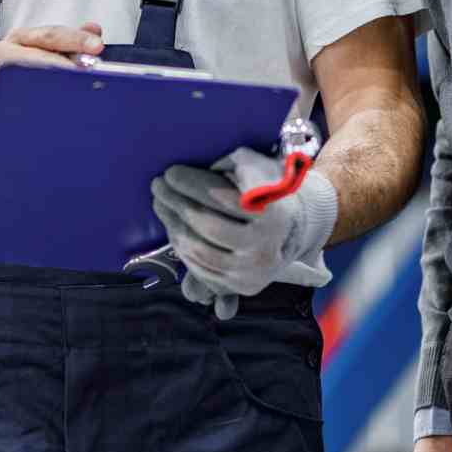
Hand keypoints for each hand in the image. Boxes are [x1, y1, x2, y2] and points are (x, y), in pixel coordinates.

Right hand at [0, 22, 102, 148]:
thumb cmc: (2, 80)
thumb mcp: (30, 54)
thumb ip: (63, 44)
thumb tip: (94, 28)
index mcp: (13, 43)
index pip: (47, 36)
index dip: (74, 39)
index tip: (97, 46)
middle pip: (30, 59)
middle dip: (60, 68)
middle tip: (86, 78)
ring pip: (12, 89)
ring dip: (40, 98)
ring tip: (68, 105)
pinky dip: (19, 127)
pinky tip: (41, 131)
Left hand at [152, 146, 333, 314]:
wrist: (294, 231)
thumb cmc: (267, 191)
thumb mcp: (258, 167)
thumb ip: (231, 166)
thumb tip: (197, 172)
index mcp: (271, 211)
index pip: (221, 196)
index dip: (190, 183)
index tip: (170, 172)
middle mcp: (264, 244)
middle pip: (205, 224)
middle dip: (174, 201)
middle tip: (158, 185)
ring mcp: (253, 269)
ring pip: (199, 250)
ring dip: (171, 224)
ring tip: (161, 205)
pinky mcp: (242, 285)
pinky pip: (201, 269)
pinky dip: (182, 248)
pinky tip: (174, 228)